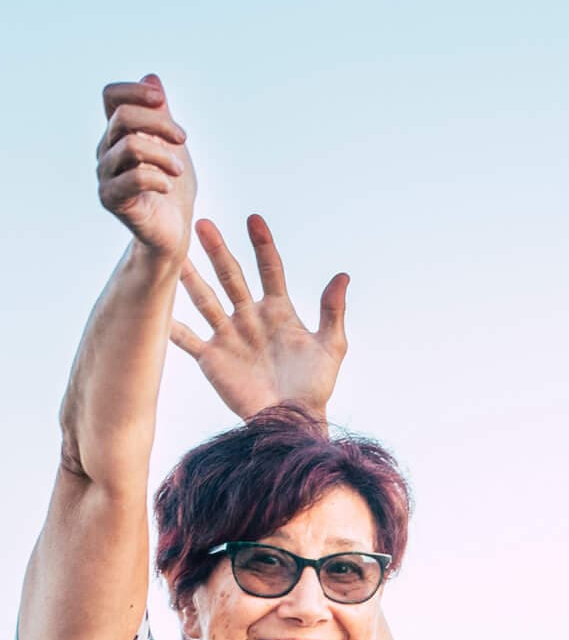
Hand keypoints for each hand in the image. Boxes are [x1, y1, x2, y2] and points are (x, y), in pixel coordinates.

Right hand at [97, 76, 195, 259]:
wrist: (173, 230)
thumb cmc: (172, 187)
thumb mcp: (173, 145)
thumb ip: (161, 114)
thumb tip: (152, 77)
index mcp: (119, 134)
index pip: (111, 96)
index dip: (134, 91)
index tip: (161, 99)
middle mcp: (107, 150)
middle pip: (122, 117)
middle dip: (160, 123)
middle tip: (183, 139)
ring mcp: (106, 174)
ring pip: (130, 146)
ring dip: (164, 155)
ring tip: (180, 170)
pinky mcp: (111, 199)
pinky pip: (133, 178)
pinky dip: (158, 178)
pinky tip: (168, 186)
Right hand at [170, 215, 348, 420]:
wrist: (292, 420)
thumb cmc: (315, 386)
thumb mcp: (330, 346)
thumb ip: (332, 310)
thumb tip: (342, 275)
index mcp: (279, 311)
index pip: (270, 269)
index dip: (262, 245)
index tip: (254, 219)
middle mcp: (250, 317)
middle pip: (232, 277)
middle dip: (218, 251)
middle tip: (201, 223)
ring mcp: (228, 335)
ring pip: (205, 298)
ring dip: (190, 277)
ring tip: (174, 254)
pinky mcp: (211, 358)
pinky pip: (185, 337)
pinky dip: (170, 324)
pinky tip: (154, 306)